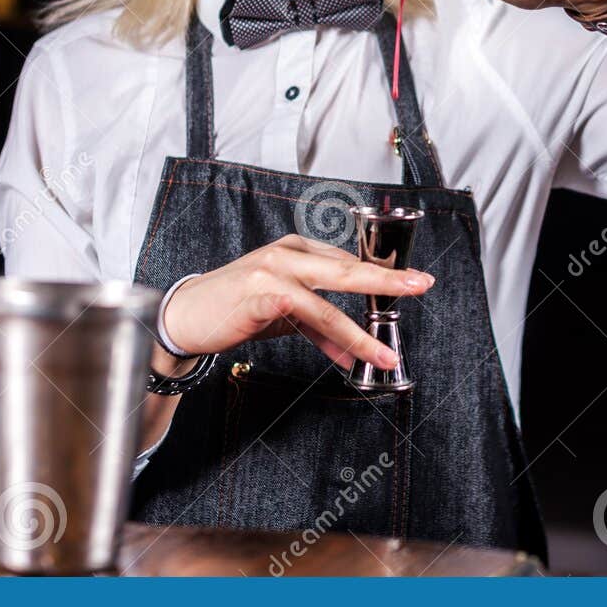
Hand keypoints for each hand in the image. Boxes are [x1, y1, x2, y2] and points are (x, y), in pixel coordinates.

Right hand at [162, 233, 433, 370]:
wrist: (184, 318)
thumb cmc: (234, 311)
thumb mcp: (283, 315)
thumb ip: (319, 327)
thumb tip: (352, 351)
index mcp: (295, 249)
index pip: (346, 263)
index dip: (379, 277)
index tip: (409, 284)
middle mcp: (288, 253)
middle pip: (348, 267)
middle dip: (389, 279)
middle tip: (422, 284)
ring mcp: (275, 268)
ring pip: (332, 297)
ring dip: (362, 330)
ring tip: (385, 352)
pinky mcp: (263, 291)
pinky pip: (309, 317)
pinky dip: (333, 339)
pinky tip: (349, 357)